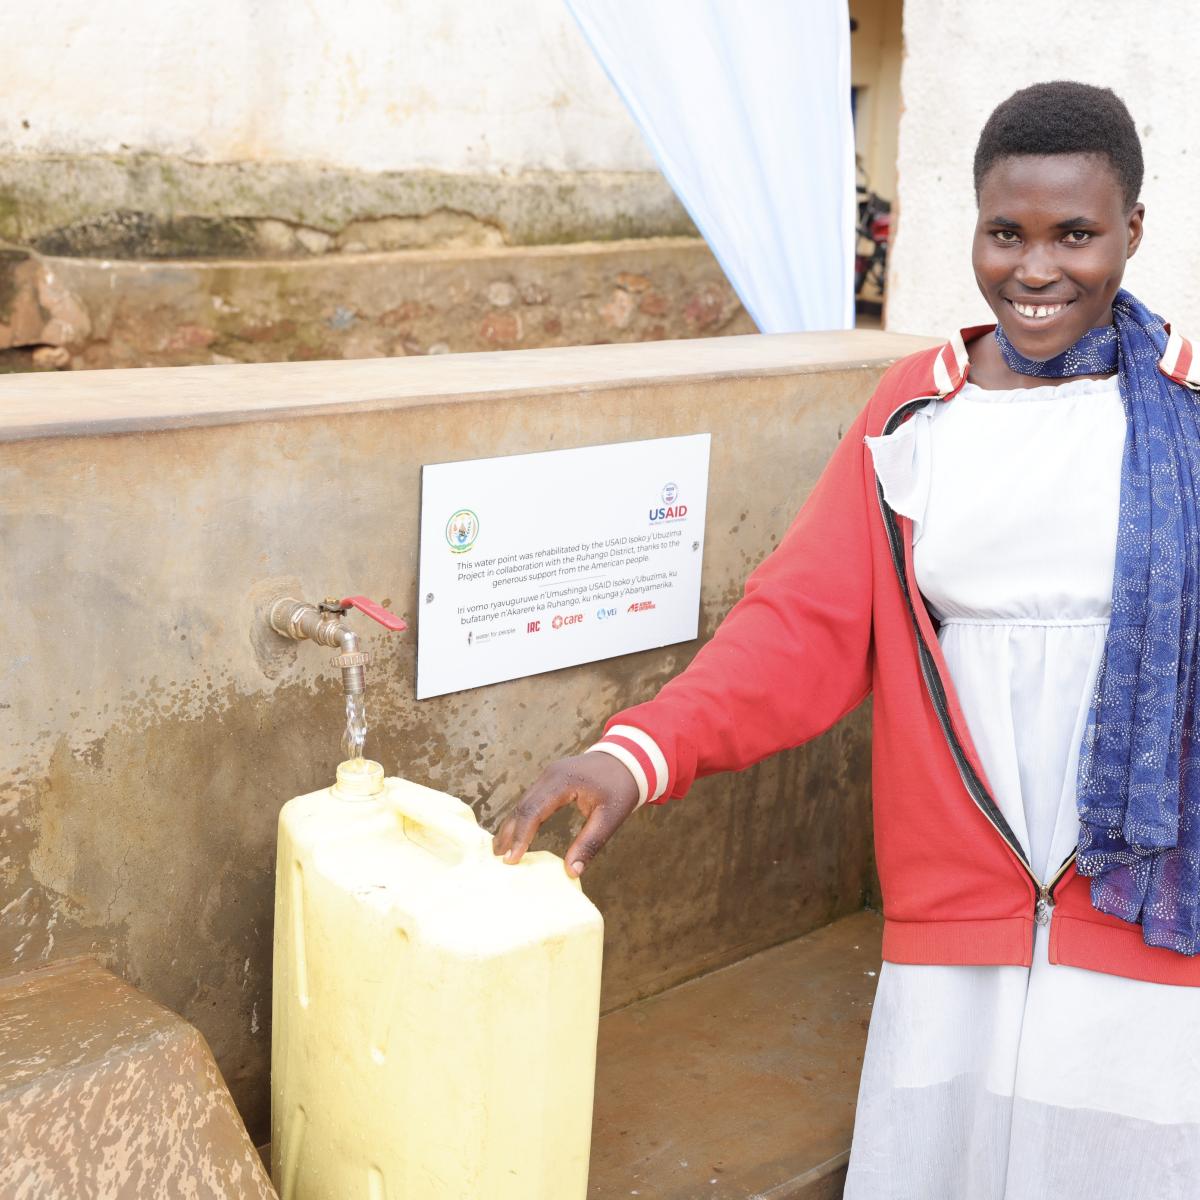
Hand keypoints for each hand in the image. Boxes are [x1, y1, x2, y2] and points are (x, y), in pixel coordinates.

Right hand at [492, 752, 640, 876]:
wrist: (629, 758)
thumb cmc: (621, 786)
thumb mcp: (611, 817)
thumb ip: (590, 843)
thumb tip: (571, 872)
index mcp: (563, 781)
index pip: (533, 811)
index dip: (521, 837)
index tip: (512, 860)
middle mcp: (549, 775)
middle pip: (522, 807)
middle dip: (509, 833)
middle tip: (498, 860)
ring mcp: (548, 775)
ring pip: (523, 802)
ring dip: (512, 826)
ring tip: (500, 851)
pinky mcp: (551, 779)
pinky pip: (531, 799)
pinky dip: (521, 817)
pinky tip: (516, 833)